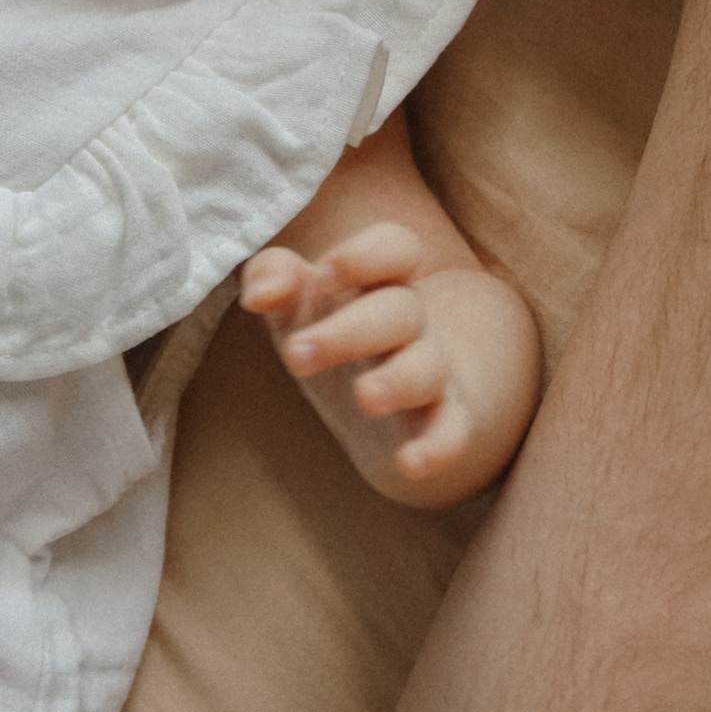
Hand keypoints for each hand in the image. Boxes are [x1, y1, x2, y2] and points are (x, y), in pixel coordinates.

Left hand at [242, 222, 541, 510]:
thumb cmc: (336, 336)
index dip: (365, 255)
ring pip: (427, 369)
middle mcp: (411, 324)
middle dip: (350, 330)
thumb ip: (273, 280)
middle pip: (399, 311)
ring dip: (398, 380)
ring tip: (364, 396)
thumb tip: (259, 294)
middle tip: (296, 355)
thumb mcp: (297, 306)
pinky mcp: (442, 424)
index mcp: (380, 283)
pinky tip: (412, 463)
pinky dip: (438, 447)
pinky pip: (451, 432)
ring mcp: (432, 373)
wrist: (383, 411)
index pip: (396, 248)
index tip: (322, 274)